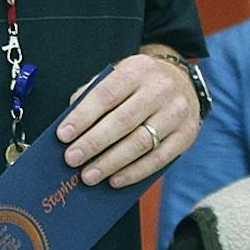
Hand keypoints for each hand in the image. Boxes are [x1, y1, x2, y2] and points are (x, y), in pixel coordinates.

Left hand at [56, 50, 199, 187]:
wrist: (183, 81)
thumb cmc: (139, 84)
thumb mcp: (118, 76)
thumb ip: (93, 94)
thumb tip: (70, 123)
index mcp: (137, 70)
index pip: (106, 95)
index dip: (82, 117)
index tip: (63, 136)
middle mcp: (160, 89)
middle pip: (122, 121)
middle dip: (93, 143)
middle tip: (72, 160)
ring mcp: (176, 112)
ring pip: (140, 143)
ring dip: (111, 163)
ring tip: (89, 176)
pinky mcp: (186, 134)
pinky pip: (159, 159)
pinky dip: (134, 172)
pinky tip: (115, 180)